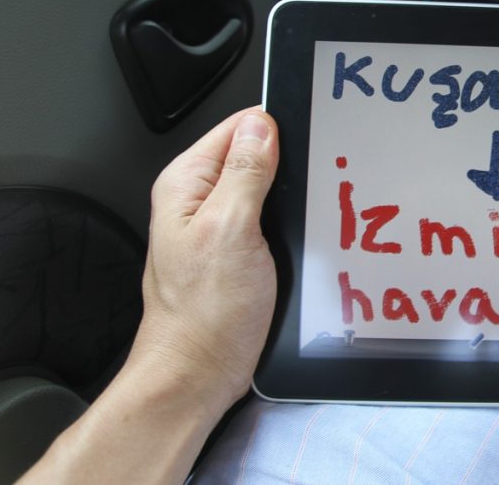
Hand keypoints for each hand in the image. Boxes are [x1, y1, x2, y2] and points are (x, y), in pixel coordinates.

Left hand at [19, 108, 280, 484]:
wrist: (200, 372)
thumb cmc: (206, 312)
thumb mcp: (231, 229)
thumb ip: (246, 173)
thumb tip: (262, 125)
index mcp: (186, 182)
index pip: (238, 127)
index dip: (275, 130)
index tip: (307, 143)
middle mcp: (198, 199)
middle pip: (253, 156)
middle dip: (287, 165)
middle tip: (312, 187)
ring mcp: (218, 226)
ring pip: (265, 189)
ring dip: (290, 197)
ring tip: (310, 213)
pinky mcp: (237, 251)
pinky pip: (269, 220)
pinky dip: (288, 223)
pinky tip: (302, 235)